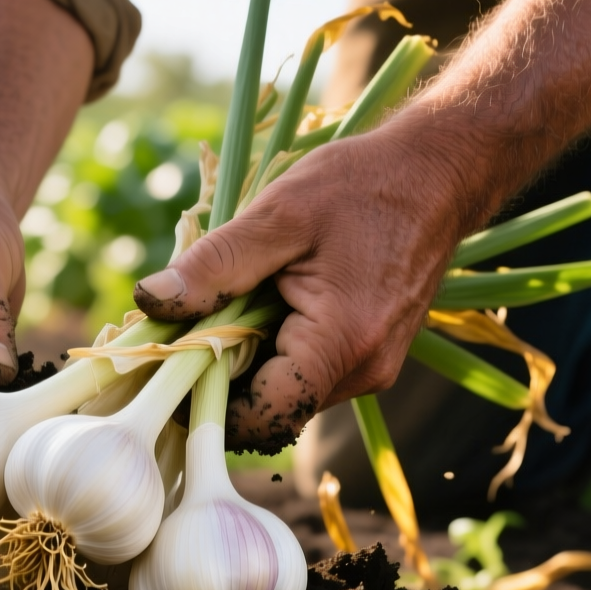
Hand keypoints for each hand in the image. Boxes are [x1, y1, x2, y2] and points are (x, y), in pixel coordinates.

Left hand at [133, 0, 590, 449]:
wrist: (440, 171)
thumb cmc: (363, 185)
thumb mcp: (277, 215)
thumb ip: (214, 267)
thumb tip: (150, 303)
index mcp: (341, 347)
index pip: (256, 418)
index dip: (202, 399)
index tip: (163, 363)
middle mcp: (364, 374)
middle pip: (268, 409)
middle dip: (220, 375)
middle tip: (183, 324)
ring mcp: (373, 369)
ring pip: (286, 391)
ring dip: (247, 359)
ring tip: (229, 300)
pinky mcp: (372, 356)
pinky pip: (307, 371)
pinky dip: (275, 348)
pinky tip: (262, 302)